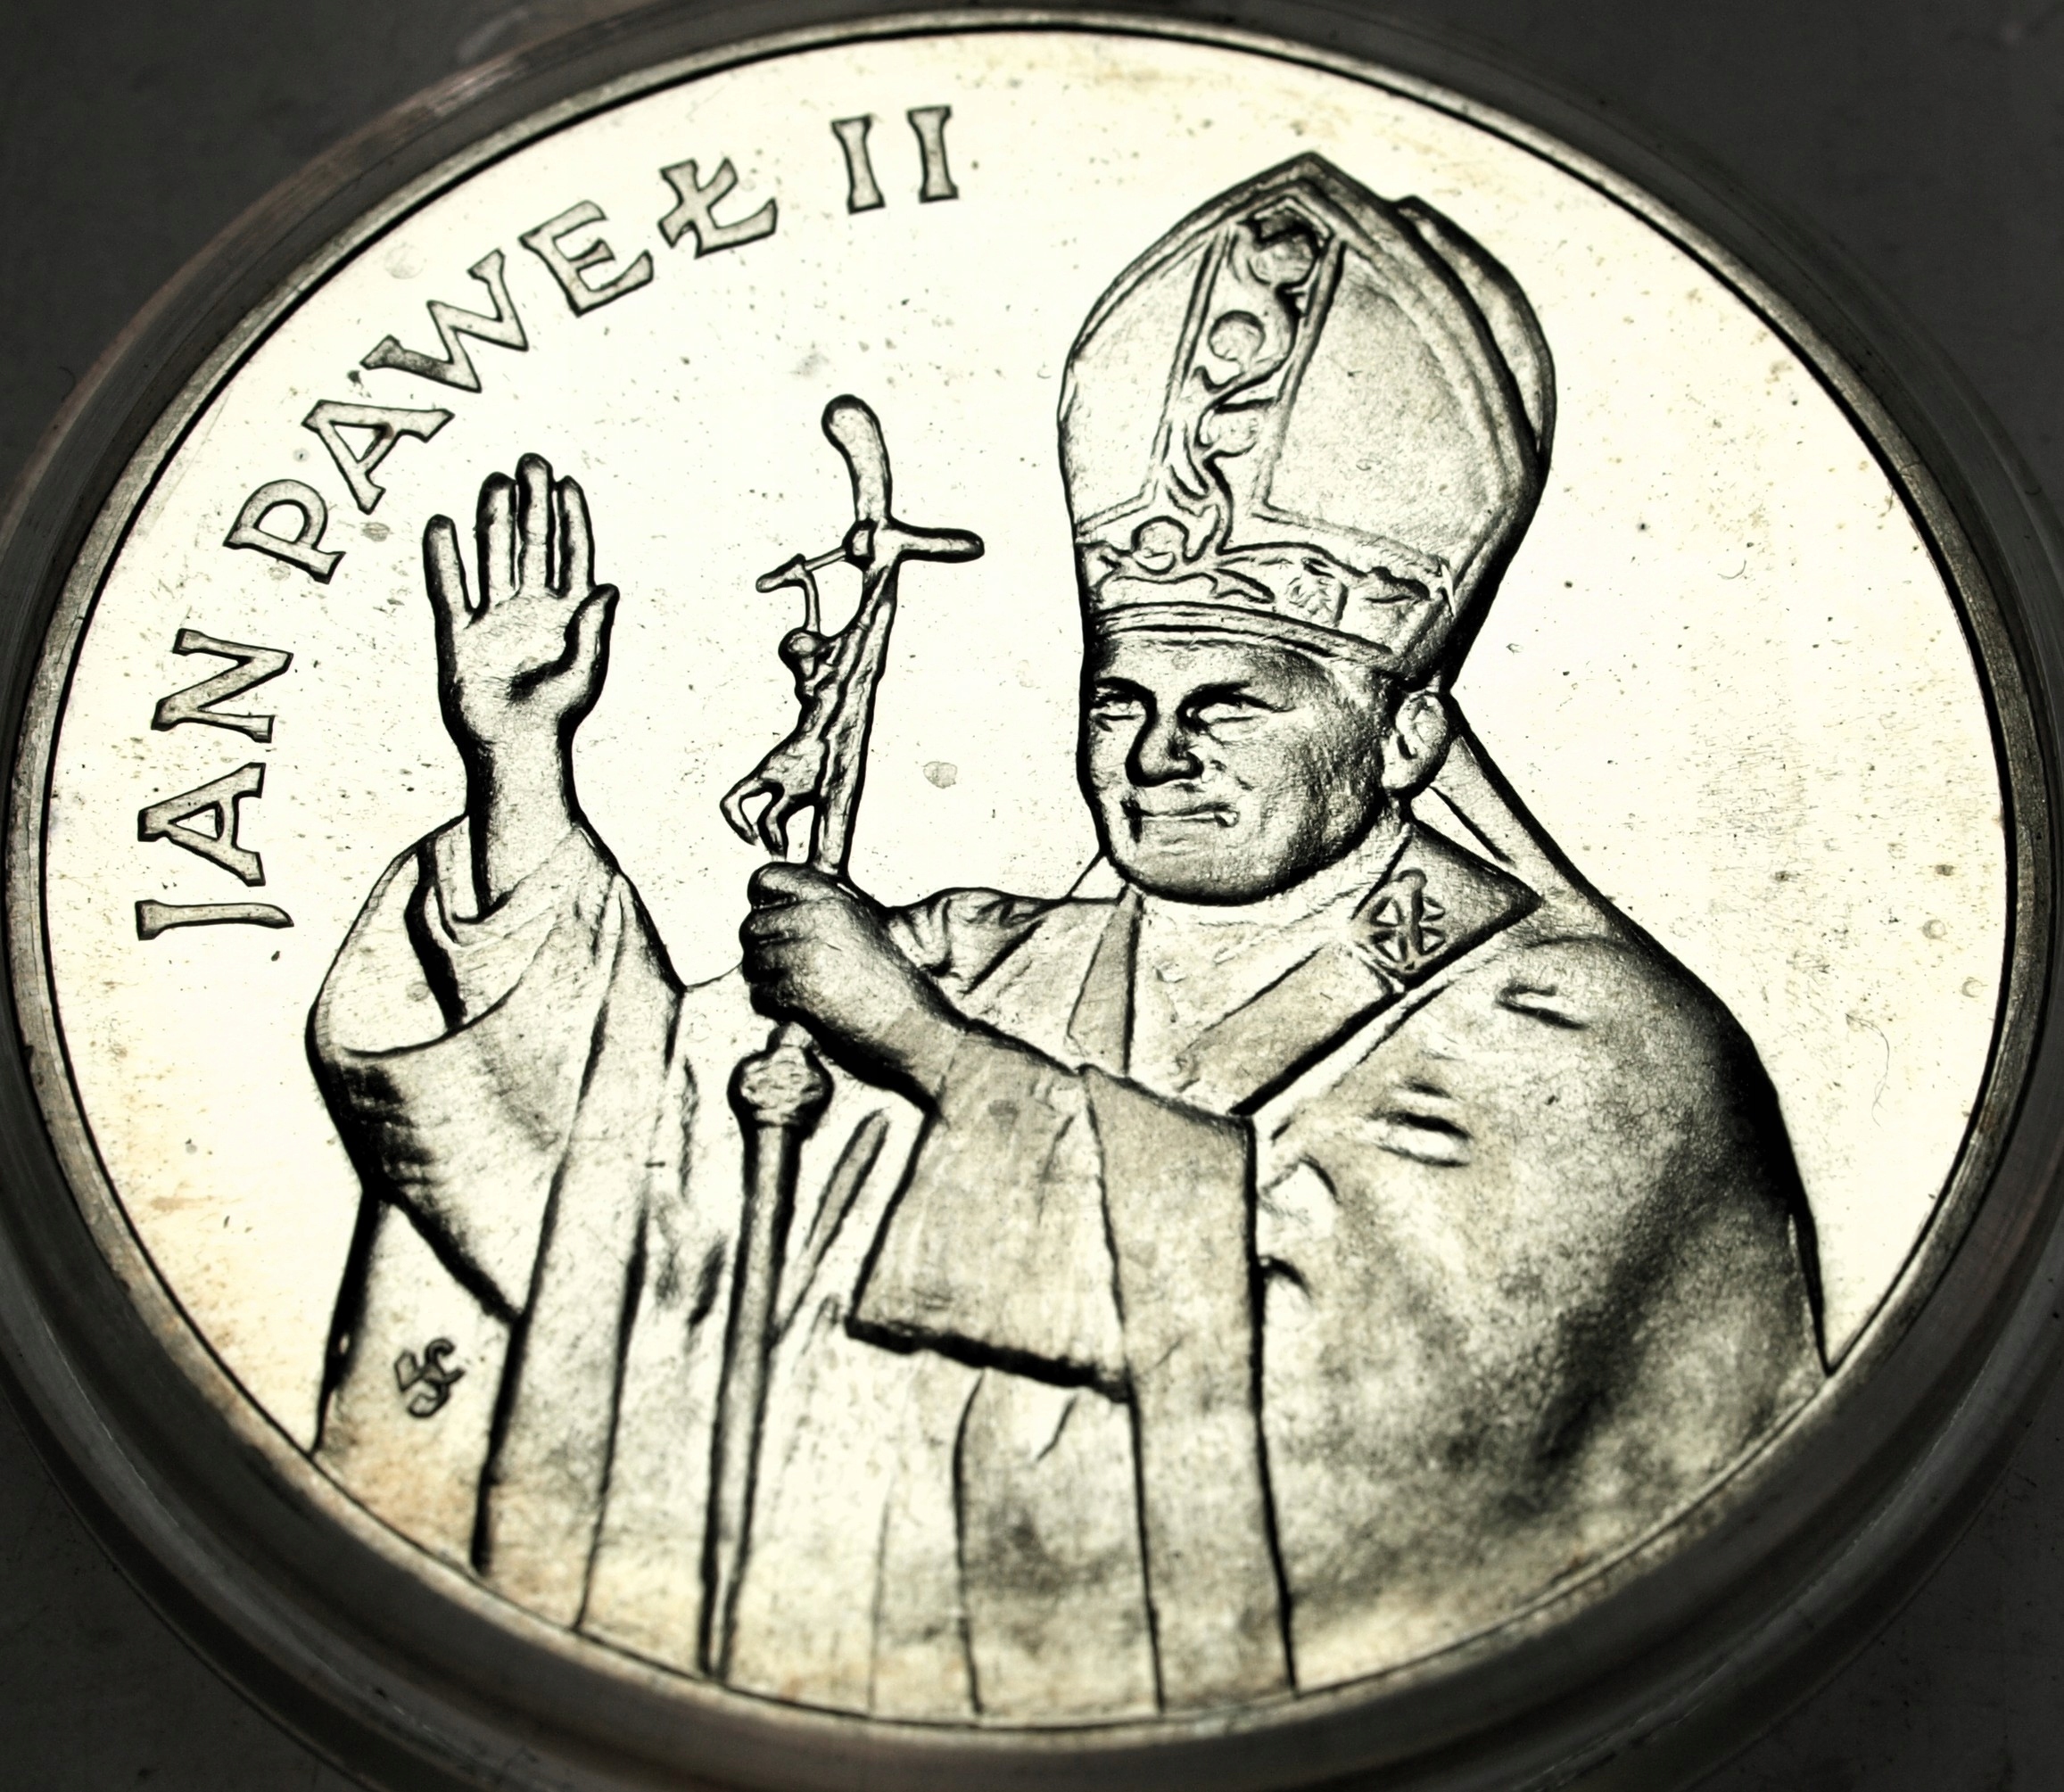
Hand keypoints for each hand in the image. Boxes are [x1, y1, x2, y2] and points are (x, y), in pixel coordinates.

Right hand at [423, 454, 617, 912]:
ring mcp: (493, 618)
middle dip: (532, 504)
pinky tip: (442, 524)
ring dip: (493, 518)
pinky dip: (444, 558)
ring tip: (494, 479)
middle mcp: (530, 608)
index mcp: (567, 614)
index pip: (571, 556)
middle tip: (530, 462)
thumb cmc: (557, 715)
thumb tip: (608, 584)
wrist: (514, 749)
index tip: (567, 483)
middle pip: (531, 544)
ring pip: (492, 556)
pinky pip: (448, 588)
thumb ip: (594, 627)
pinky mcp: (458, 634)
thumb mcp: (586, 670)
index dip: (570, 520)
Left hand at [740, 864, 964, 1092]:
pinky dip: (771, 1004)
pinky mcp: (800, 990)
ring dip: (765, 979)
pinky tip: (796, 1007)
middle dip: (760, 948)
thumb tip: (778, 909)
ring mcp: (807, 954)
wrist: (914, 1024)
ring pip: (753, 961)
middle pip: (752, 925)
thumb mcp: (866, 925)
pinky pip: (760, 994)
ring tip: (792, 988)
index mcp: (832, 898)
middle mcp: (817, 919)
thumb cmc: (895, 982)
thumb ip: (825, 910)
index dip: (759, 900)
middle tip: (780, 966)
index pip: (768, 878)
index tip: (767, 917)